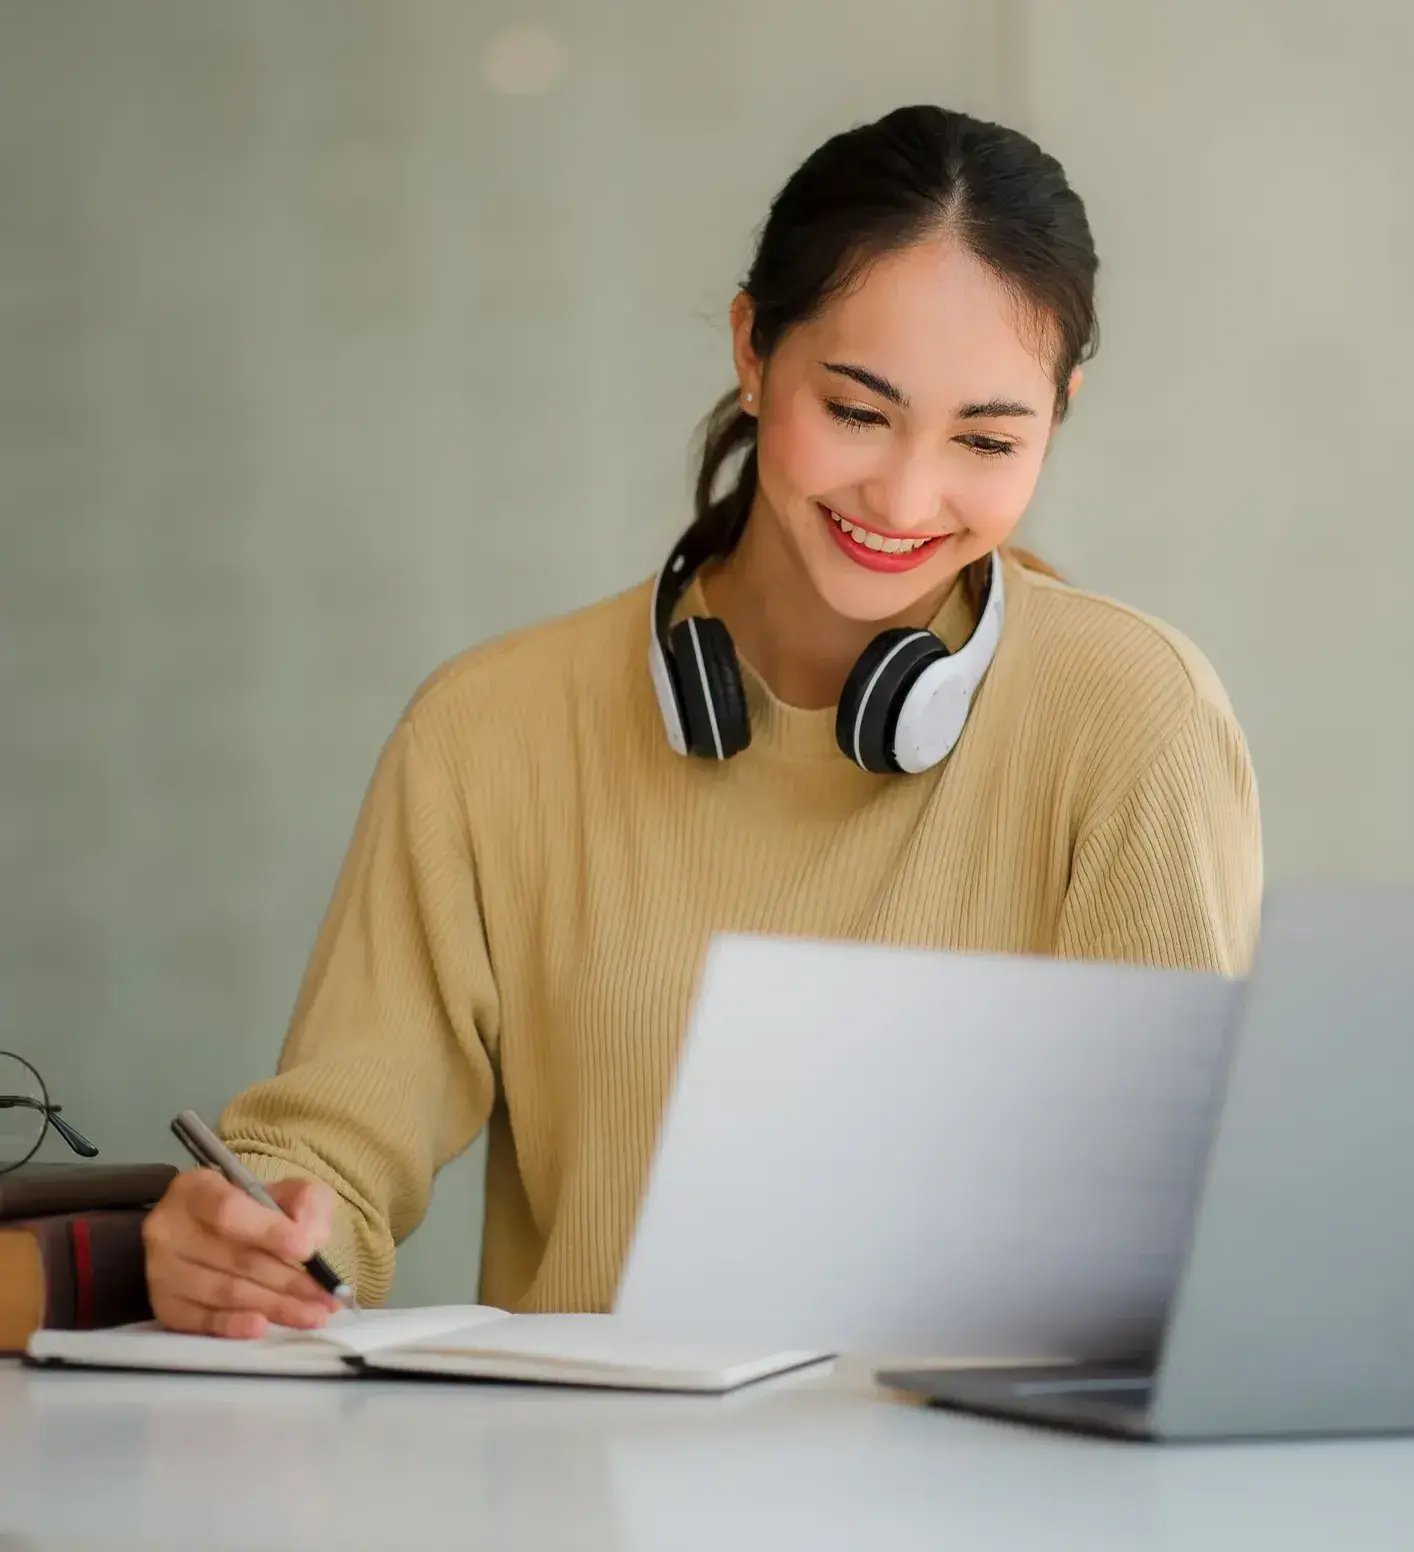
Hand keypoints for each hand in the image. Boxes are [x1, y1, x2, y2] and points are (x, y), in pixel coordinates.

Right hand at [143, 1168, 343, 1338]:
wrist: (210, 1232)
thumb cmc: (252, 1210)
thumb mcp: (284, 1191)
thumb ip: (305, 1203)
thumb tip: (312, 1239)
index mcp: (196, 1189)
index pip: (228, 1211)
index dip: (268, 1231)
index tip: (306, 1249)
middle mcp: (169, 1228)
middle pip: (234, 1258)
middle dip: (287, 1280)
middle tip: (325, 1298)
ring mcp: (161, 1270)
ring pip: (224, 1292)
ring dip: (273, 1307)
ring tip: (312, 1316)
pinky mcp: (163, 1305)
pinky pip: (199, 1321)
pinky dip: (232, 1326)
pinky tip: (262, 1327)